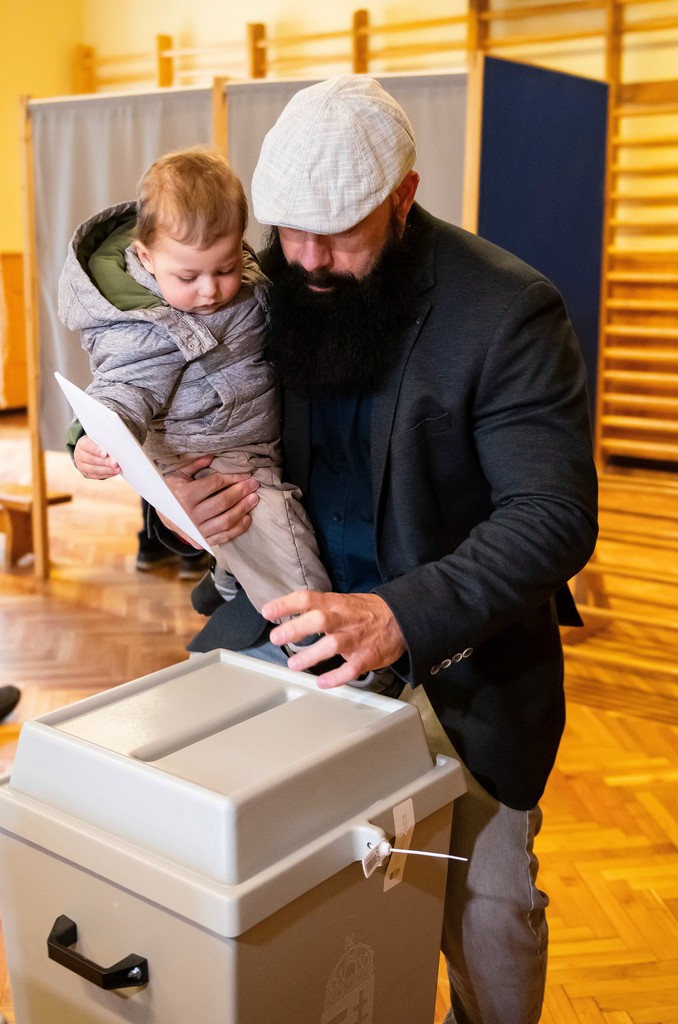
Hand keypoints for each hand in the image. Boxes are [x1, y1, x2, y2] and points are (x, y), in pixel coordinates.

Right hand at [74, 435, 120, 478]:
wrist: (86, 451)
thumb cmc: (95, 443)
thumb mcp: (97, 439)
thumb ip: (104, 441)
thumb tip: (115, 445)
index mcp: (82, 444)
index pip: (88, 446)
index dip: (97, 450)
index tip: (105, 454)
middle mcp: (80, 455)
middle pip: (92, 460)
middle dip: (105, 462)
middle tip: (115, 463)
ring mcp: (82, 466)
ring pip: (94, 469)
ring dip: (107, 470)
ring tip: (117, 469)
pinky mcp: (86, 473)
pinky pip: (96, 476)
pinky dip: (106, 474)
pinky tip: (114, 473)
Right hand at [163, 456, 259, 545]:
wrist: (162, 516)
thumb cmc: (172, 492)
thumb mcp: (179, 475)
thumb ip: (195, 465)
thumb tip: (212, 456)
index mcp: (185, 495)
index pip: (215, 484)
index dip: (233, 478)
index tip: (246, 475)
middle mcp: (190, 514)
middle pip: (223, 502)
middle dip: (241, 492)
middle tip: (254, 485)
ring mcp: (196, 530)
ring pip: (226, 520)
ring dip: (243, 509)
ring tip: (254, 499)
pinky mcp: (202, 541)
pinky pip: (224, 536)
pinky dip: (238, 528)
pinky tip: (247, 518)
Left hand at [262, 591, 405, 688]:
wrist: (401, 619)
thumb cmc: (367, 612)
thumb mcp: (342, 601)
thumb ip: (318, 607)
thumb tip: (288, 614)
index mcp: (336, 604)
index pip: (307, 599)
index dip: (286, 604)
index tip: (267, 611)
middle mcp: (344, 620)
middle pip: (319, 620)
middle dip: (296, 629)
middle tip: (277, 637)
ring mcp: (355, 639)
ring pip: (333, 645)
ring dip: (311, 655)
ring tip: (294, 664)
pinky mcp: (366, 657)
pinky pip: (350, 670)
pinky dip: (336, 678)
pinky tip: (322, 682)